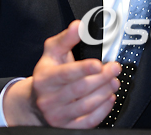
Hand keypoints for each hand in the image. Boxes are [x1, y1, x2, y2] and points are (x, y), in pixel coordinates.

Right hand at [3, 21, 120, 127]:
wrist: (35, 100)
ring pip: (86, 106)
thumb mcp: (52, 51)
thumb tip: (78, 26)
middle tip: (115, 68)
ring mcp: (57, 116)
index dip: (84, 69)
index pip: (66, 74)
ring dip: (104, 92)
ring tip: (114, 81)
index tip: (99, 63)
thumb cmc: (48, 73)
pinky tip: (109, 98)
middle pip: (80, 89)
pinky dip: (102, 110)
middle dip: (102, 77)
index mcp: (45, 79)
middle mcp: (49, 99)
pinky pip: (87, 122)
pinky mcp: (66, 127)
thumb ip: (66, 38)